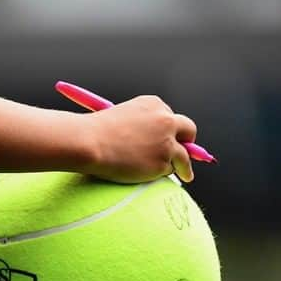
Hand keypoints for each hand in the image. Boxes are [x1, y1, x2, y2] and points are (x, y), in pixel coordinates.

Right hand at [81, 95, 197, 183]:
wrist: (90, 142)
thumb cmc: (98, 131)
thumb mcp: (123, 116)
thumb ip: (142, 124)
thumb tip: (151, 141)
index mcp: (154, 104)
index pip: (170, 117)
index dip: (170, 129)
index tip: (170, 137)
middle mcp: (165, 120)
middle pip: (188, 130)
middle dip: (189, 141)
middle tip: (190, 152)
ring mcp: (166, 142)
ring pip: (183, 156)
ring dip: (185, 166)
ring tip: (187, 175)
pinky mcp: (162, 163)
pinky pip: (168, 171)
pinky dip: (161, 174)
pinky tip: (152, 176)